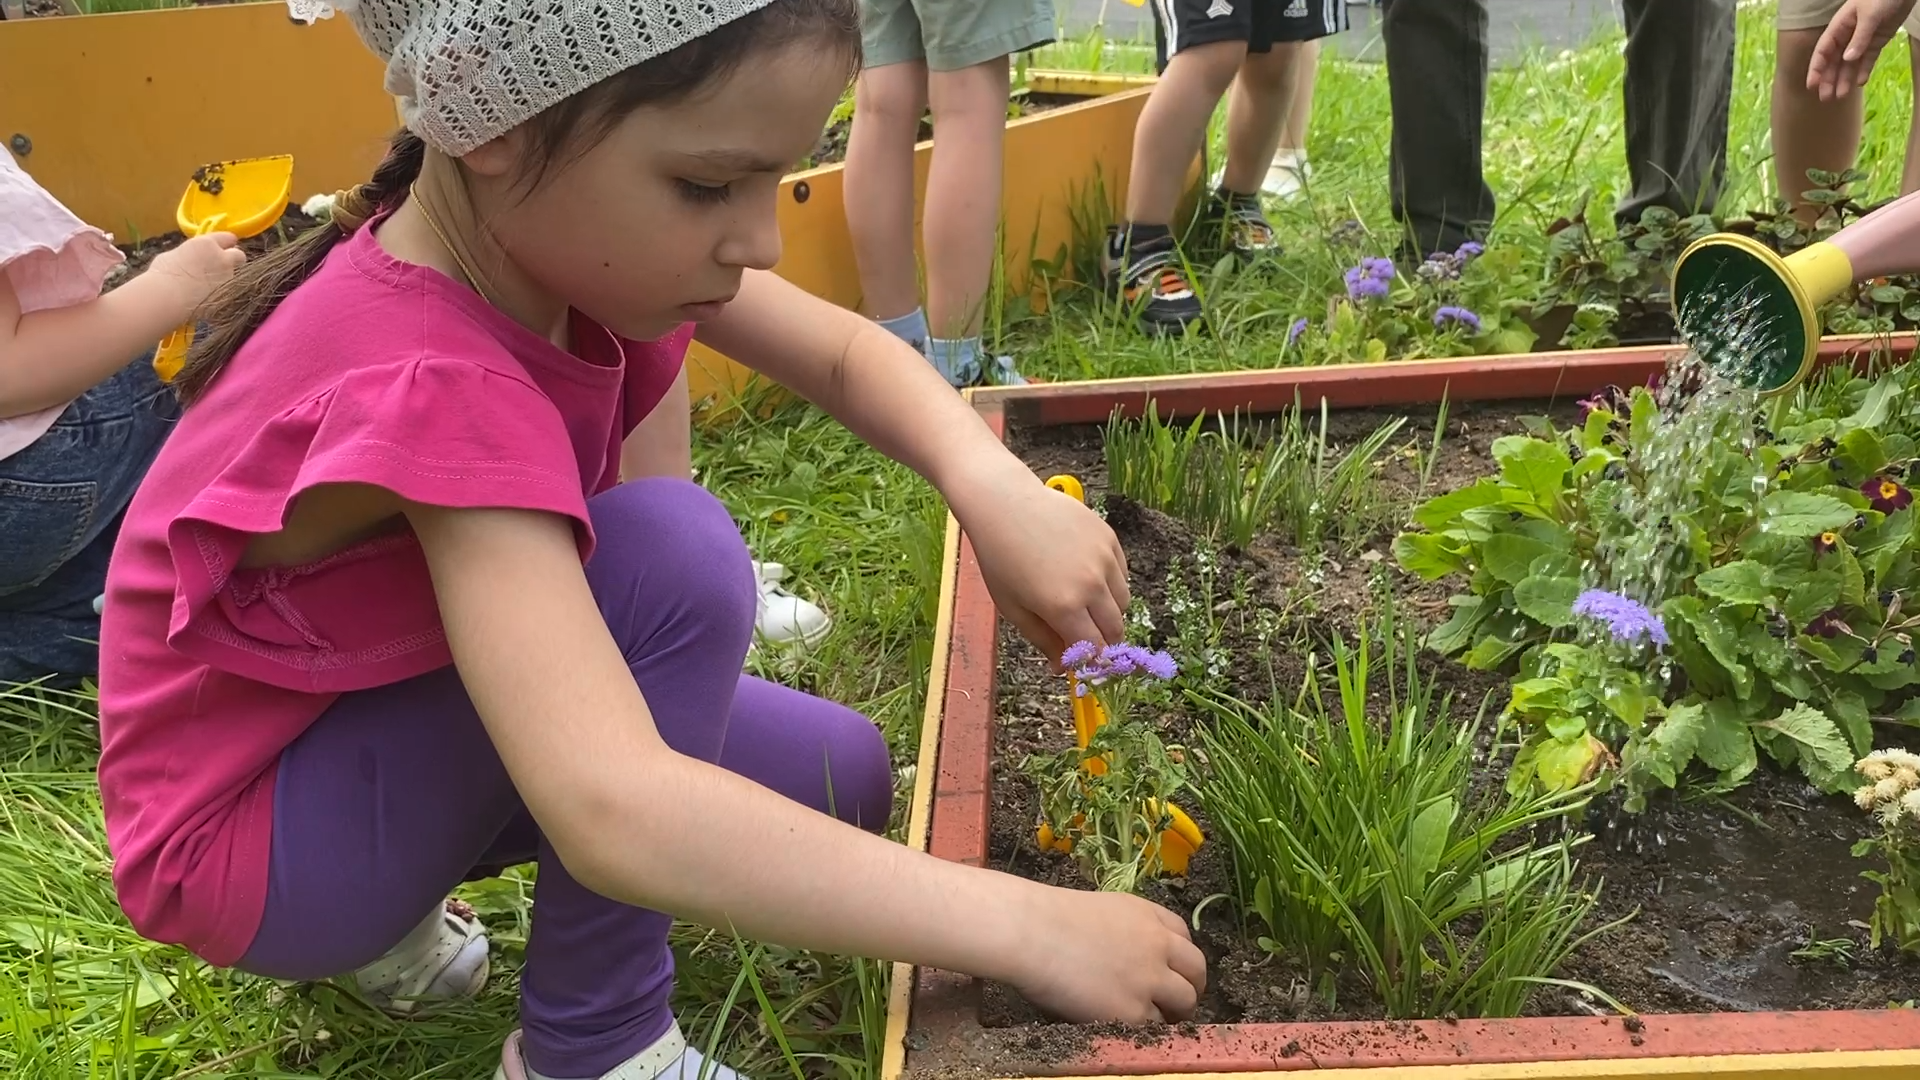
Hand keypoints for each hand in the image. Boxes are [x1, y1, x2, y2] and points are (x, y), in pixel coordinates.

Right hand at [146, 232, 246, 312]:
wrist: (168, 297)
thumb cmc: (163, 274)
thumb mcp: (175, 255)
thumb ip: (190, 253)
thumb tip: (192, 257)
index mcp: (207, 244)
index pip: (228, 238)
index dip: (226, 243)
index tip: (224, 246)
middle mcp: (222, 258)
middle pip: (239, 255)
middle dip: (233, 259)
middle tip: (222, 265)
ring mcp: (228, 277)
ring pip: (235, 275)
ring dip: (226, 277)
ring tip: (211, 285)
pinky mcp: (229, 295)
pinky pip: (230, 291)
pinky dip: (223, 292)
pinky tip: (211, 297)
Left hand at [948, 463, 1129, 667]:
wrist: (1004, 503)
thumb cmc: (1001, 558)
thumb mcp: (1013, 607)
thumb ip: (1043, 641)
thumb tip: (1061, 669)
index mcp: (1064, 608)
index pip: (1095, 650)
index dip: (1092, 662)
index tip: (1084, 663)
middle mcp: (1091, 585)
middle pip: (1114, 629)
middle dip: (1103, 642)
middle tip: (1085, 639)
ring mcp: (1103, 559)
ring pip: (1123, 602)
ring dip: (1109, 612)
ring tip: (1083, 604)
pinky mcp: (1109, 538)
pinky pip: (1121, 573)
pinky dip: (1111, 584)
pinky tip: (1085, 576)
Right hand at [1007, 885, 1207, 1022]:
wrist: (1031, 933)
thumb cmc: (1048, 917)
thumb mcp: (1103, 909)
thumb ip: (1126, 929)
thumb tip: (1127, 954)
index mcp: (1148, 915)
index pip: (1184, 936)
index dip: (1180, 957)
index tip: (1172, 970)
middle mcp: (1158, 944)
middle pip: (1196, 969)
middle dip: (1191, 986)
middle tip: (1177, 1002)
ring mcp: (1150, 979)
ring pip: (1185, 1001)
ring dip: (1176, 1011)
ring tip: (1159, 1020)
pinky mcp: (1134, 1012)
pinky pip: (1156, 1026)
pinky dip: (1149, 1030)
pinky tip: (1131, 1028)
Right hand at [1808, 0, 1916, 99]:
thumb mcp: (1870, 14)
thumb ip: (1859, 37)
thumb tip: (1847, 59)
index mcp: (1840, 26)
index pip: (1823, 50)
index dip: (1816, 68)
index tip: (1811, 85)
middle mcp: (1848, 35)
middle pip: (1834, 60)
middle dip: (1829, 79)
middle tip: (1825, 98)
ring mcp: (1863, 39)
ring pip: (1850, 63)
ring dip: (1844, 79)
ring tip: (1841, 96)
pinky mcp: (1878, 41)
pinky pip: (1868, 59)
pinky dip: (1864, 70)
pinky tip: (1860, 83)